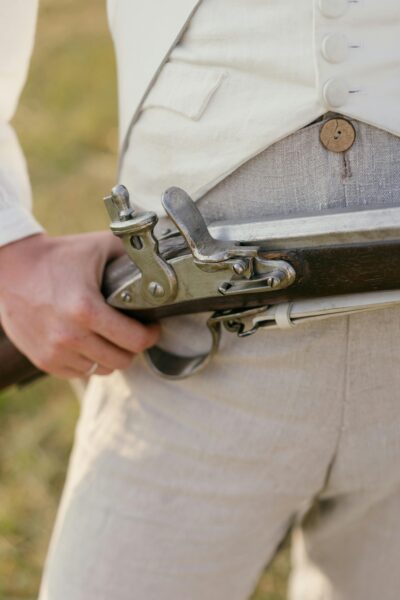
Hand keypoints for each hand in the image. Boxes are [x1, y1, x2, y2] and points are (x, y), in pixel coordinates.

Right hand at [0, 232, 159, 377]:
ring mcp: (54, 352)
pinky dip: (89, 361)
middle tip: (133, 332)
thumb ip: (132, 255)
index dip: (150, 335)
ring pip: (101, 369)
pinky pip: (80, 373)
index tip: (152, 327)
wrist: (12, 267)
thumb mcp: (99, 246)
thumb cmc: (60, 256)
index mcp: (86, 310)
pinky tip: (90, 343)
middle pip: (121, 360)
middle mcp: (70, 336)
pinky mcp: (43, 360)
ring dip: (111, 356)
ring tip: (111, 337)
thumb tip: (161, 264)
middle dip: (133, 347)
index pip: (135, 340)